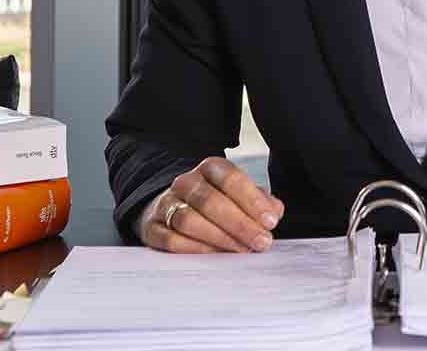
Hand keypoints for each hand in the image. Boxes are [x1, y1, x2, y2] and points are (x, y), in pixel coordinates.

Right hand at [137, 156, 284, 253]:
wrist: (172, 209)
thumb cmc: (217, 204)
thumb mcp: (240, 196)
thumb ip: (261, 202)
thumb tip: (274, 212)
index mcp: (211, 168)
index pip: (231, 178)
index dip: (253, 201)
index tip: (270, 222)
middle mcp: (186, 182)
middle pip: (210, 201)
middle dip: (240, 224)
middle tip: (260, 243)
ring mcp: (166, 203)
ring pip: (189, 220)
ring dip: (219, 239)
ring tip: (240, 252)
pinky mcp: (152, 227)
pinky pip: (170, 240)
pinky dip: (195, 250)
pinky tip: (215, 258)